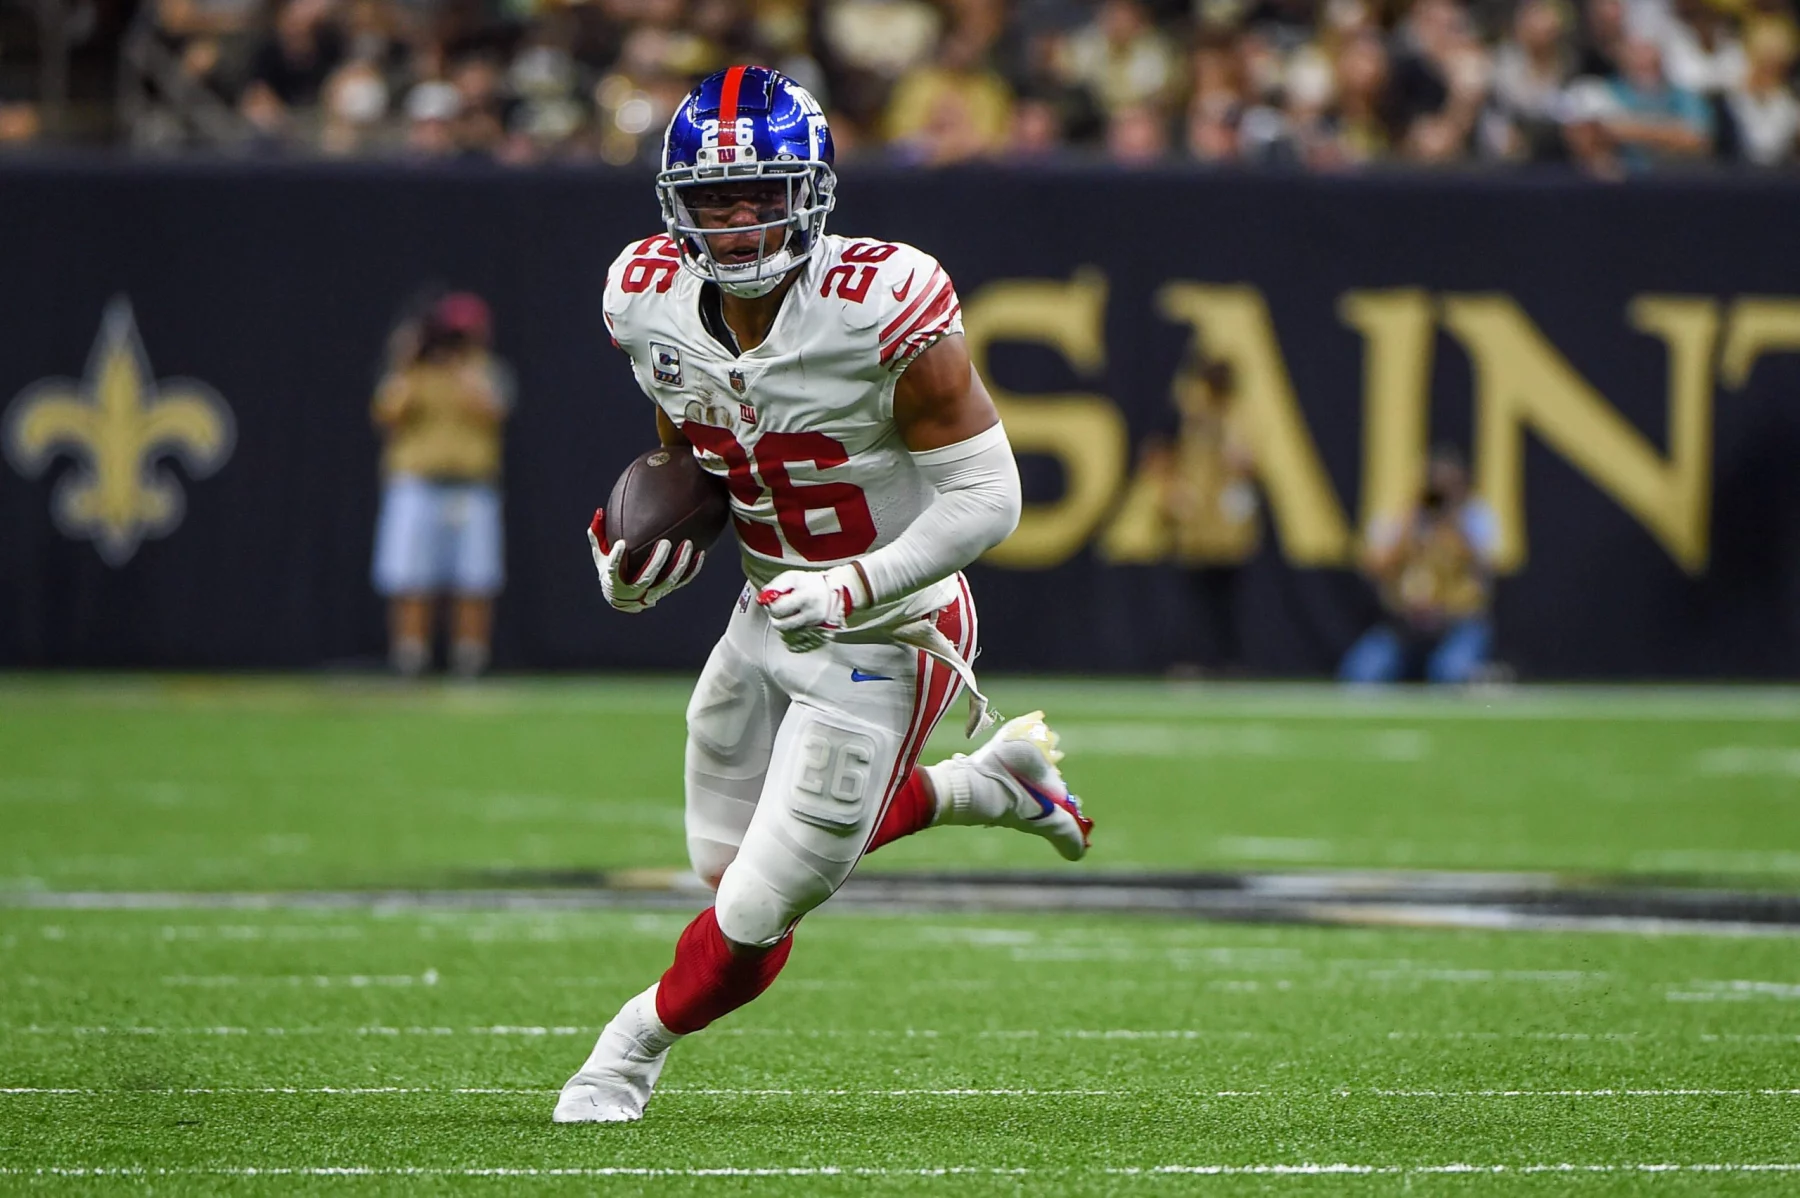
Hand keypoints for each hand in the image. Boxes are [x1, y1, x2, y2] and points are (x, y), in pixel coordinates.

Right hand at [588, 509, 703, 611]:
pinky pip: (682, 582)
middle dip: (657, 561)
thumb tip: (599, 511)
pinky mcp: (666, 591)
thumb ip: (598, 535)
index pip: (614, 571)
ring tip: (688, 544)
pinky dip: (692, 569)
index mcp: (615, 582)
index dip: (617, 559)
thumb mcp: (600, 556)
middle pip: (647, 578)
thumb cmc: (611, 571)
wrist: (622, 599)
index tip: (622, 544)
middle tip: (665, 542)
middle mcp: (634, 591)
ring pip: (669, 581)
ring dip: (679, 563)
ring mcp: (652, 593)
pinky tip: (700, 553)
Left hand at [757, 565, 865, 651]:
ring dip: (784, 626)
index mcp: (806, 598)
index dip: (771, 606)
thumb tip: (762, 599)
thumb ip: (775, 586)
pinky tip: (796, 625)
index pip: (777, 609)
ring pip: (788, 635)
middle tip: (779, 611)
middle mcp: (812, 615)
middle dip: (775, 618)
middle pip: (781, 625)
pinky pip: (800, 643)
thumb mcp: (793, 577)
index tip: (773, 602)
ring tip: (788, 616)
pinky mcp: (821, 636)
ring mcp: (817, 627)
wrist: (836, 591)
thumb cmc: (811, 583)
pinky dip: (794, 637)